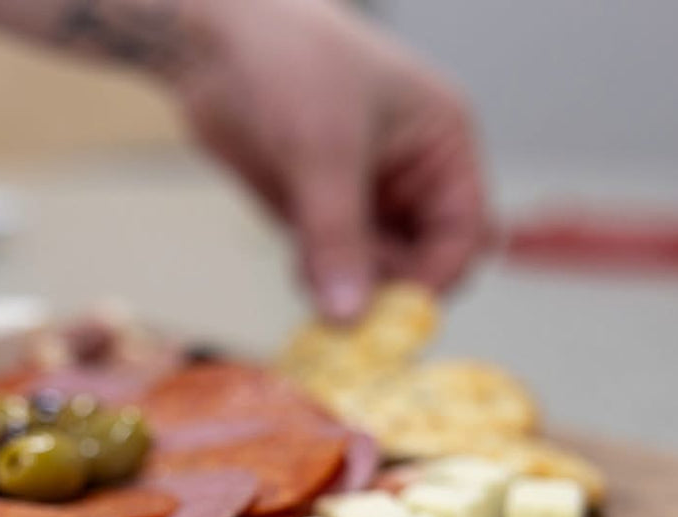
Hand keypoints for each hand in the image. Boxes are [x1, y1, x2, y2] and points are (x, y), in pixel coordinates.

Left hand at [166, 0, 490, 321]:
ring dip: (348, 288)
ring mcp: (361, 196)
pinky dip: (317, 279)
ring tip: (315, 273)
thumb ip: (337, 238)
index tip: (394, 314)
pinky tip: (299, 267)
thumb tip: (348, 312)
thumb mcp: (323, 151)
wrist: (213, 40)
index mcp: (440, 144)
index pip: (464, 233)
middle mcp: (409, 176)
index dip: (436, 277)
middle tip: (349, 312)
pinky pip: (330, 265)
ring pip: (373, 272)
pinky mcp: (316, 211)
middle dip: (388, 290)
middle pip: (423, 262)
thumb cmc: (289, 60)